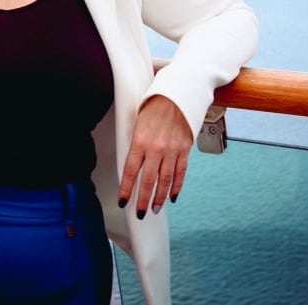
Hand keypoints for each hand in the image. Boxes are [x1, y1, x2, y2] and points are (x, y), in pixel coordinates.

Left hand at [117, 95, 191, 218]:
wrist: (178, 94)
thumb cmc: (154, 105)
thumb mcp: (137, 122)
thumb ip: (134, 143)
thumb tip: (130, 164)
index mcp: (140, 140)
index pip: (130, 171)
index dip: (126, 188)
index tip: (122, 201)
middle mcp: (156, 148)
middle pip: (148, 181)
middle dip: (143, 200)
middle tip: (140, 213)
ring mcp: (172, 150)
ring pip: (165, 180)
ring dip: (159, 197)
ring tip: (154, 209)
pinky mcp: (185, 149)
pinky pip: (180, 173)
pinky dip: (176, 187)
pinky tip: (172, 197)